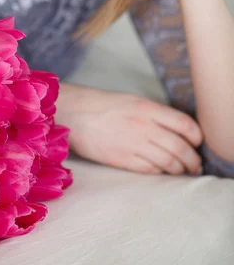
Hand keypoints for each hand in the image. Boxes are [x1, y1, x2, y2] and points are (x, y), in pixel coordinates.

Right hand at [55, 84, 202, 174]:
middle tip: (195, 165)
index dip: (196, 136)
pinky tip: (161, 170)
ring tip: (182, 171)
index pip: (184, 124)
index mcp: (146, 107)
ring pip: (167, 162)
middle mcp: (142, 125)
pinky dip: (160, 172)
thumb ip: (155, 113)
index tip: (197, 142)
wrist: (75, 113)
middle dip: (192, 160)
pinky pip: (149, 170)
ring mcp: (132, 143)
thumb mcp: (133, 100)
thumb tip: (179, 129)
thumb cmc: (104, 105)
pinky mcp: (121, 159)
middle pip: (179, 147)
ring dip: (179, 169)